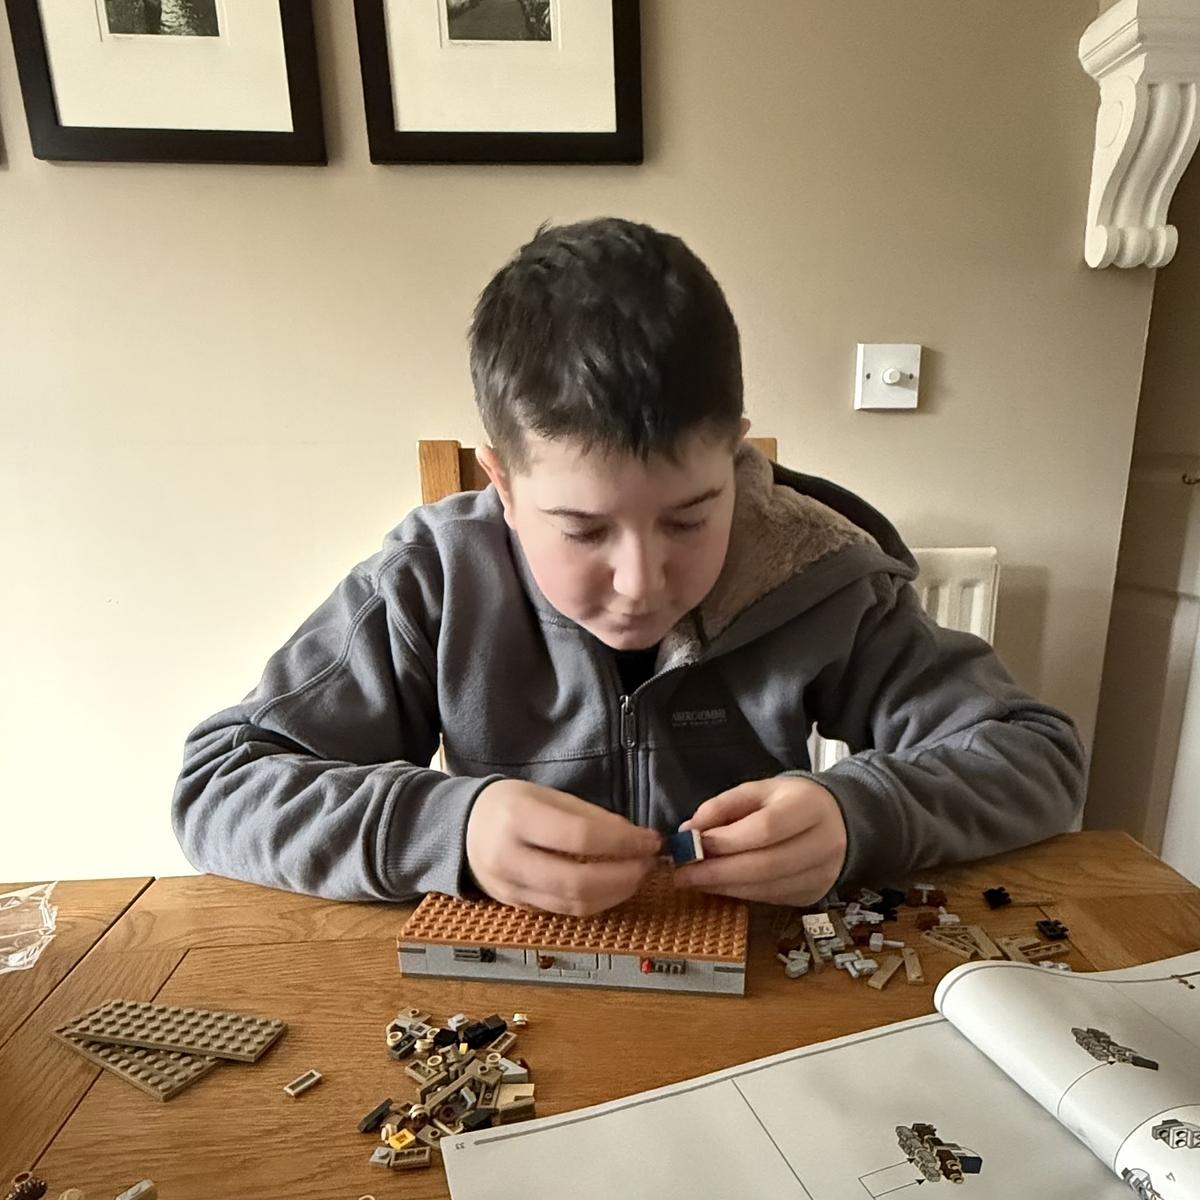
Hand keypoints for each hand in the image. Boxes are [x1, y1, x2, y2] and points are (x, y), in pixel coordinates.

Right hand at [466, 779, 661, 915]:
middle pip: (578, 882)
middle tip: (647, 863)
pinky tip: (612, 887)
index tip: (650, 840)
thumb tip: (633, 838)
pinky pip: (564, 912)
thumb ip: (589, 816)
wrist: (462, 829)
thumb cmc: (509, 804)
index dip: (623, 841)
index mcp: (517, 818)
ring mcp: (511, 890)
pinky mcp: (517, 908)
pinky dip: (596, 902)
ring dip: (615, 894)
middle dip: (624, 876)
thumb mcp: (546, 794)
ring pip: (574, 905)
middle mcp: (510, 859)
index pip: (581, 837)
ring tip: (636, 875)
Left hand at [673, 777, 846, 904]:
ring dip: (724, 887)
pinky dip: (740, 895)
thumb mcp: (758, 791)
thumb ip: (723, 806)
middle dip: (718, 872)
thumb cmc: (789, 802)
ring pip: (767, 888)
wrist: (837, 821)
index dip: (727, 840)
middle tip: (682, 874)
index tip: (693, 844)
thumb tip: (689, 831)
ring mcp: (822, 874)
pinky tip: (718, 886)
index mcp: (809, 807)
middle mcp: (824, 843)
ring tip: (693, 880)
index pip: (766, 828)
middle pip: (766, 865)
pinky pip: (770, 899)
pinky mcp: (814, 895)